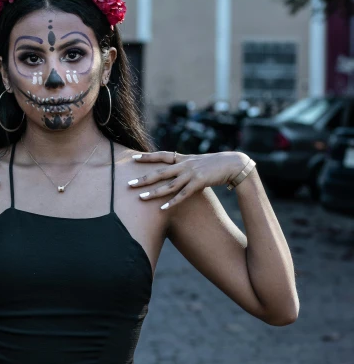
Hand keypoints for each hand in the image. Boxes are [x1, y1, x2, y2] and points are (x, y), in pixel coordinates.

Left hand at [128, 150, 250, 208]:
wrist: (234, 164)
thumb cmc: (215, 165)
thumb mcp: (197, 162)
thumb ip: (185, 165)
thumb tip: (176, 169)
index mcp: (183, 158)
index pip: (162, 155)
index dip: (148, 157)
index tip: (133, 157)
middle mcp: (184, 165)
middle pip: (159, 172)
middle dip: (143, 178)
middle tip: (129, 183)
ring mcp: (191, 173)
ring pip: (168, 184)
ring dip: (154, 192)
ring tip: (140, 198)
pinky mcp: (198, 183)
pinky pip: (182, 194)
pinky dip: (172, 201)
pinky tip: (162, 208)